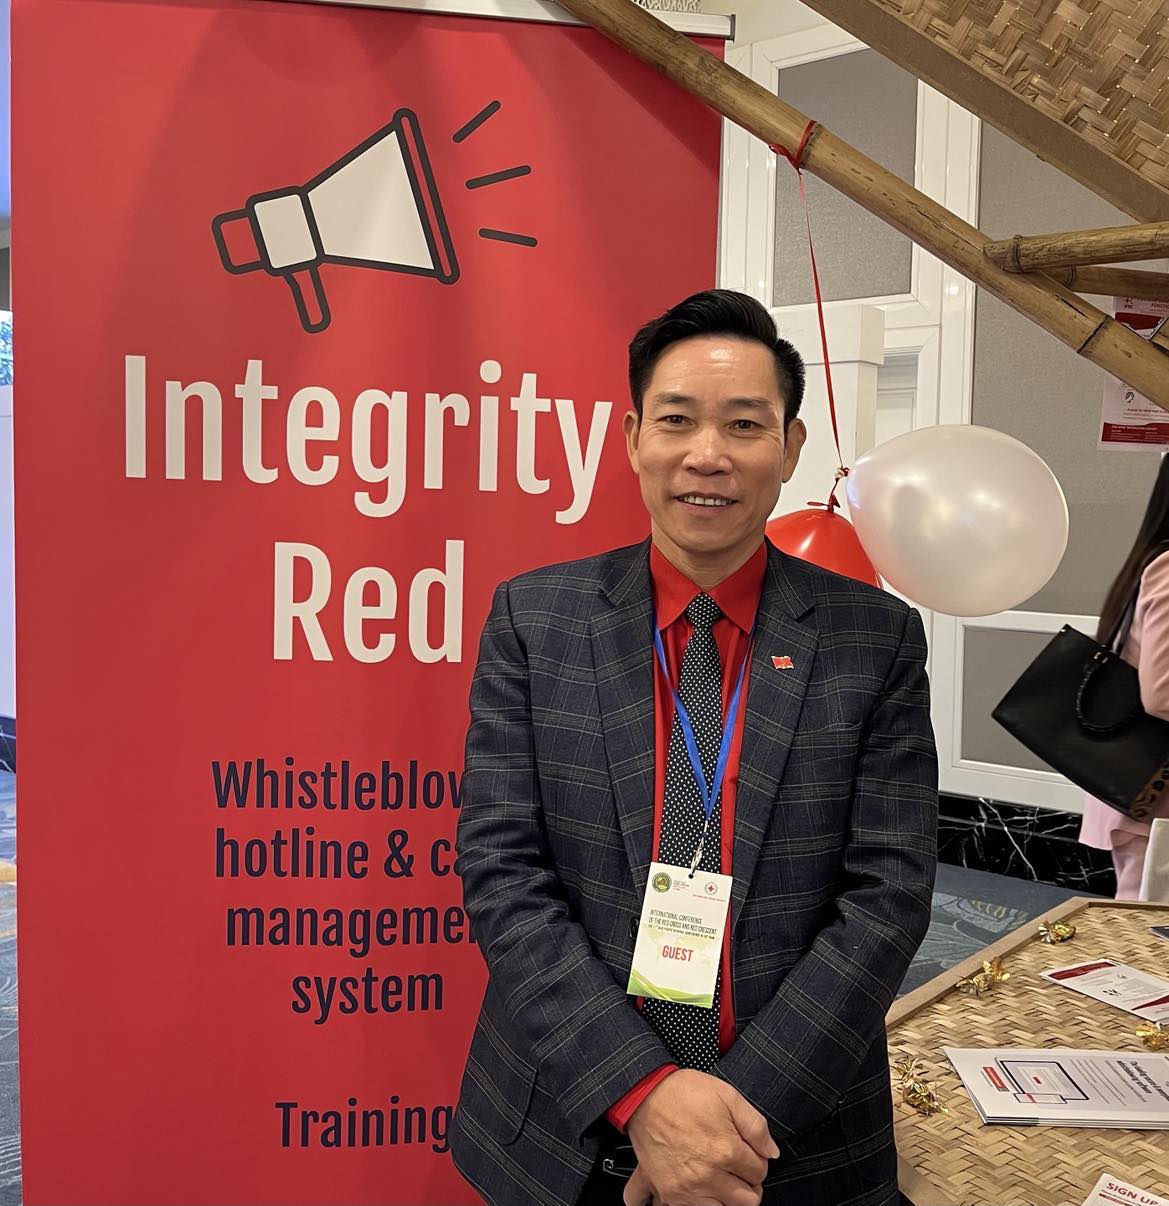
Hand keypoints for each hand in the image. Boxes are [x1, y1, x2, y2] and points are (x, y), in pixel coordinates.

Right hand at [626, 1068, 777, 1204]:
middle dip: (749, 1184)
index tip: (750, 1152)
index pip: (759, 1171)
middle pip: (747, 1200)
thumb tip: (771, 1151)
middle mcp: (709, 1176)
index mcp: (726, 1151)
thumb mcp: (728, 1096)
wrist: (644, 1094)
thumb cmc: (684, 1092)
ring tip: (723, 1180)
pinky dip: (699, 1204)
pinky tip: (702, 1189)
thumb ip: (756, 1126)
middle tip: (741, 1169)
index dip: (758, 1160)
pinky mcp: (670, 1193)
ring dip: (728, 1198)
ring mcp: (688, 1189)